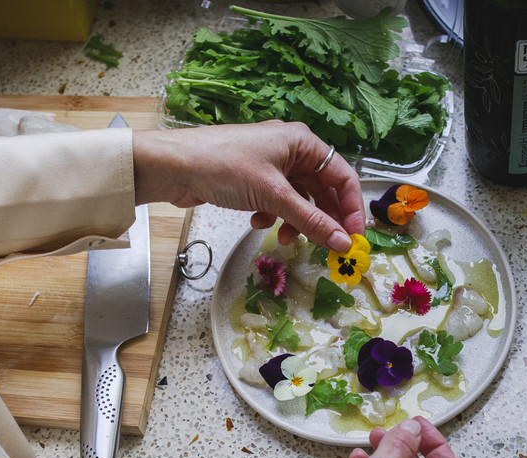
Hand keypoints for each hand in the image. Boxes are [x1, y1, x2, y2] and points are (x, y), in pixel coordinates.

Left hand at [132, 121, 364, 251]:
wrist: (174, 166)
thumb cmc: (224, 166)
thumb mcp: (273, 195)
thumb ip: (311, 221)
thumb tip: (342, 243)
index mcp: (302, 142)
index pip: (342, 175)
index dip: (351, 207)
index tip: (353, 237)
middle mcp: (291, 150)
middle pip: (322, 190)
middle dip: (323, 219)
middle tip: (327, 246)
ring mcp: (271, 164)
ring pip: (298, 199)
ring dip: (296, 222)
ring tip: (287, 239)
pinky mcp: (253, 179)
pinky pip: (277, 201)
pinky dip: (273, 216)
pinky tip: (258, 223)